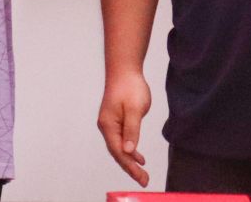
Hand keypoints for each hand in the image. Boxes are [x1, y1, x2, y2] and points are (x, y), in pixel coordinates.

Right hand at [96, 68, 151, 184]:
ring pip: (119, 148)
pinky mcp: (116, 120)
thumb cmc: (129, 87)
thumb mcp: (134, 109)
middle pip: (117, 152)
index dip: (130, 166)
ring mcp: (110, 124)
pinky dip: (130, 151)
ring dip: (130, 161)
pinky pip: (121, 140)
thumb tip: (129, 150)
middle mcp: (106, 126)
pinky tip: (139, 157)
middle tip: (144, 180)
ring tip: (142, 174)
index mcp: (108, 124)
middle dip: (130, 168)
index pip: (118, 151)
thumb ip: (132, 130)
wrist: (124, 70)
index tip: (141, 177)